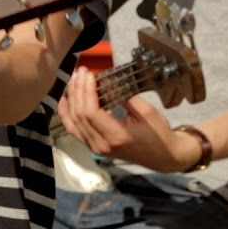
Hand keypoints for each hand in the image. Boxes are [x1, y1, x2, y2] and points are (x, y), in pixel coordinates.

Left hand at [58, 68, 192, 172]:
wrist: (163, 156)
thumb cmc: (158, 134)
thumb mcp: (147, 111)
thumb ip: (126, 96)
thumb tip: (108, 81)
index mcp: (116, 136)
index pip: (91, 112)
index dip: (86, 90)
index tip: (90, 74)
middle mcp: (102, 145)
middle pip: (80, 115)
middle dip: (78, 90)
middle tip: (82, 72)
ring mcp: (96, 148)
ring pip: (73, 122)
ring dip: (72, 98)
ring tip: (74, 80)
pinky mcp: (94, 147)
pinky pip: (74, 130)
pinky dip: (67, 114)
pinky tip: (65, 100)